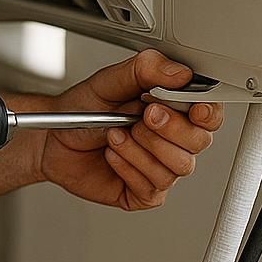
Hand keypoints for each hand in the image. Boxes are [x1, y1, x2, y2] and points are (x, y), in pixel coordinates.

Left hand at [36, 49, 222, 210]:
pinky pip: (153, 187)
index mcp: (172, 109)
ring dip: (142, 148)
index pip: (209, 114)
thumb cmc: (83, 109)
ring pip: (178, 166)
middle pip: (199, 142)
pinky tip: (112, 154)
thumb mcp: (110, 80)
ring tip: (115, 134)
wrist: (52, 137)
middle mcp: (172, 140)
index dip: (206, 112)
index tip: (191, 106)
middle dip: (169, 128)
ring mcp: (160, 167)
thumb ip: (145, 69)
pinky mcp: (144, 192)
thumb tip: (179, 72)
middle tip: (142, 116)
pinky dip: (128, 167)